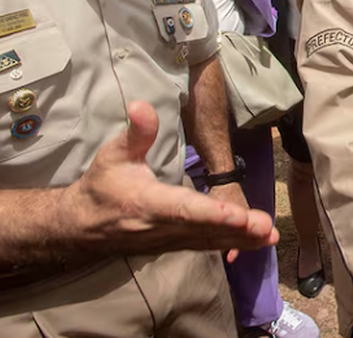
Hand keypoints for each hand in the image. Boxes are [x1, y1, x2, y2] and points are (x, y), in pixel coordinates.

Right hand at [67, 101, 277, 257]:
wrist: (82, 225)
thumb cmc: (103, 185)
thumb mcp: (114, 154)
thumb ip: (136, 133)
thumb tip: (143, 105)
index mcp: (149, 203)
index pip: (184, 209)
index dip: (211, 213)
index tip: (238, 216)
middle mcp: (162, 227)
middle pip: (204, 229)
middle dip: (237, 229)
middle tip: (267, 227)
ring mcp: (169, 241)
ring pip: (209, 241)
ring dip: (241, 240)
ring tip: (270, 236)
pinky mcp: (176, 245)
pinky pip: (207, 246)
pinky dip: (232, 245)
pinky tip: (256, 243)